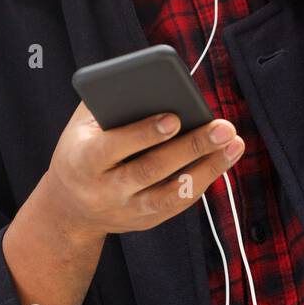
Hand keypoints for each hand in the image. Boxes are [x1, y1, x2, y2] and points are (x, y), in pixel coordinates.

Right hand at [39, 99, 242, 241]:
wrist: (70, 207)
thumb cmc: (83, 148)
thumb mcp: (83, 124)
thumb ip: (111, 102)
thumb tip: (155, 83)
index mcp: (83, 160)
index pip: (113, 148)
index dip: (144, 134)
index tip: (174, 117)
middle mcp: (104, 190)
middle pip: (150, 170)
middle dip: (190, 147)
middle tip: (223, 127)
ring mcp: (127, 210)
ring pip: (171, 194)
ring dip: (207, 168)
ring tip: (234, 144)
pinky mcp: (146, 221)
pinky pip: (179, 204)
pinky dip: (203, 180)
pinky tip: (223, 158)